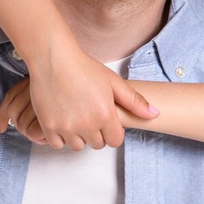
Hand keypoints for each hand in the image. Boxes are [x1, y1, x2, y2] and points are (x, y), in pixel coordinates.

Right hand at [0, 51, 158, 148]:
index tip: (106, 121)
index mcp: (105, 115)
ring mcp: (67, 127)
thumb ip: (134, 101)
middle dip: (96, 133)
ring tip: (75, 117)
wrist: (53, 58)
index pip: (115, 141)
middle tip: (89, 115)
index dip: (112, 132)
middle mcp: (87, 124)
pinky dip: (60, 137)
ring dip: (78, 136)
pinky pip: (58, 144)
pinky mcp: (49, 126)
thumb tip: (154, 114)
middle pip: (97, 144)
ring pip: (78, 146)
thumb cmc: (83, 67)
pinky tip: (62, 121)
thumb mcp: (113, 82)